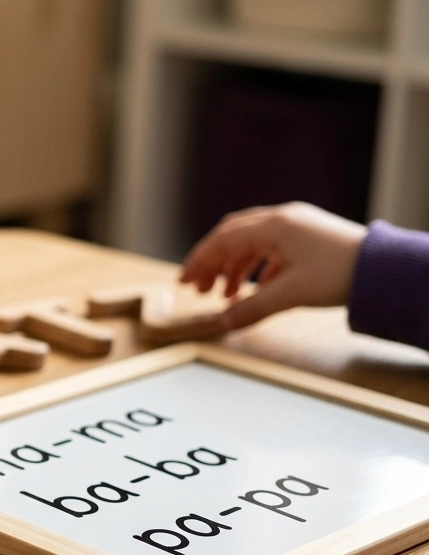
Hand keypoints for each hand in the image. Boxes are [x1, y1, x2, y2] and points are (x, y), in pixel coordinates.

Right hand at [179, 202, 366, 329]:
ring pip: (252, 242)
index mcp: (274, 226)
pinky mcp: (309, 236)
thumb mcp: (290, 294)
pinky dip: (257, 266)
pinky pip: (272, 247)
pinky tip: (258, 287)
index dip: (198, 261)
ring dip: (235, 267)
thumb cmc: (340, 273)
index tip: (183, 281)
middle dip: (212, 263)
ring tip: (227, 294)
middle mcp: (283, 220)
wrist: (383, 269)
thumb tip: (223, 322)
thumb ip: (251, 308)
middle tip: (198, 288)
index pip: (222, 240)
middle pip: (233, 236)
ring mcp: (297, 225)